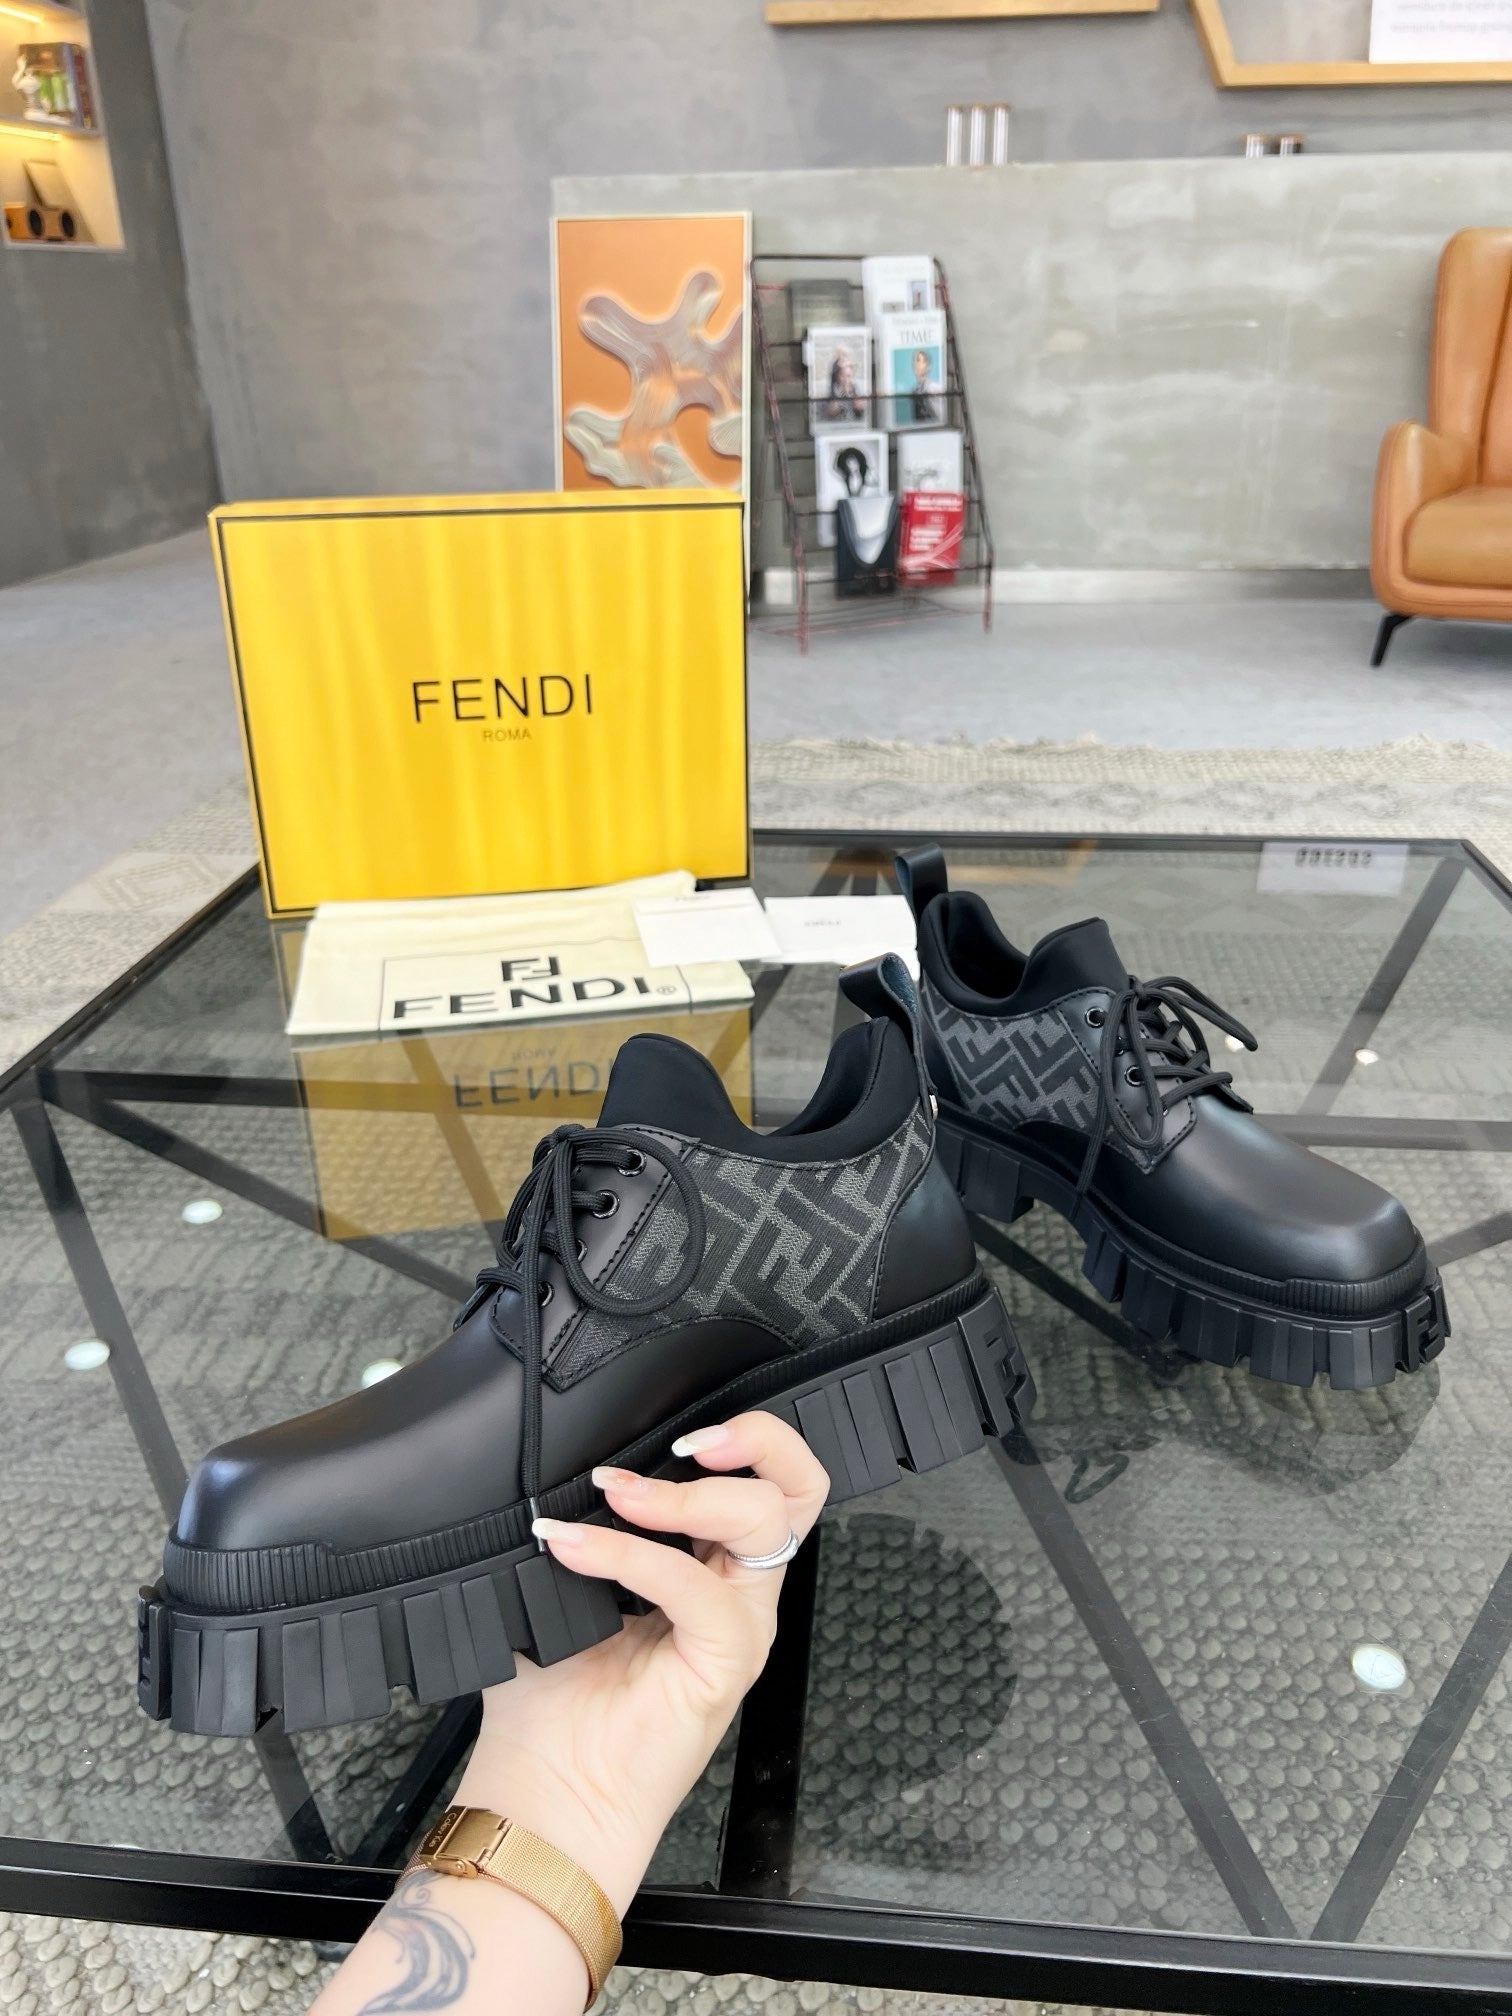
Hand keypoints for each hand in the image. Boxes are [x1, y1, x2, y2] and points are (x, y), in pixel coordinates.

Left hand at [453, 1411, 829, 1911]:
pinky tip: (575, 1547)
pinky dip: (633, 1554)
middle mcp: (738, 1590)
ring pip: (765, 1520)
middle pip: (799, 1486)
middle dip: (752, 1438)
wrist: (548, 1795)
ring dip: (686, 1494)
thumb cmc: (551, 1703)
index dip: (739, 1434)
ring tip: (616, 1493)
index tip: (671, 1426)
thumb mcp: (561, 1585)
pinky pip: (699, 1588)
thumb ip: (577, 1524)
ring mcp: (740, 1626)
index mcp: (710, 1563)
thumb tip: (550, 1466)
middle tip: (682, 1443)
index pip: (767, 1477)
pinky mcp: (725, 1663)